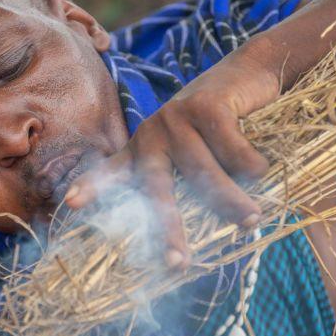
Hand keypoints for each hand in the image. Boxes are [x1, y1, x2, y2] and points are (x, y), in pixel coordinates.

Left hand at [63, 41, 280, 268]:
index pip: (113, 172)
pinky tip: (263, 168)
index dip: (92, 188)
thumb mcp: (193, 149)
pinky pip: (233, 153)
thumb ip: (186, 182)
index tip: (72, 206)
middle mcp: (153, 134)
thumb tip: (197, 233)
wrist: (250, 71)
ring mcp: (177, 118)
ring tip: (252, 221)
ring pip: (203, 174)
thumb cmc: (223, 122)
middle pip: (157, 189)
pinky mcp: (206, 106)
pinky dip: (252, 167)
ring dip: (231, 201)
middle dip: (168, 228)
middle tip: (179, 263)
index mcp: (144, 148)